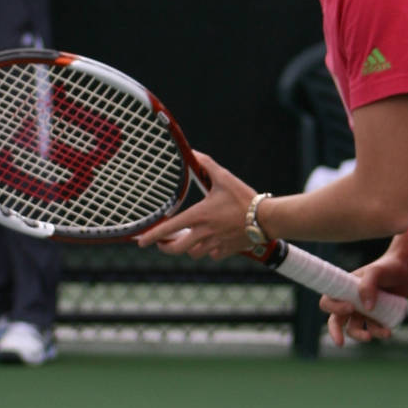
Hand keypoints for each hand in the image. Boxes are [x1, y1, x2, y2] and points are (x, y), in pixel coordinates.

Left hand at [136, 153, 253, 259]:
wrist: (267, 218)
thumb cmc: (244, 197)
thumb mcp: (224, 178)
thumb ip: (207, 165)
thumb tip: (194, 152)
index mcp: (198, 216)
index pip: (169, 229)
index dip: (152, 237)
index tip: (140, 242)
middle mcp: (203, 233)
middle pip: (176, 249)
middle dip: (166, 248)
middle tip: (163, 244)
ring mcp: (215, 244)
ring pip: (193, 253)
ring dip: (188, 249)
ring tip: (189, 240)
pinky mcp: (227, 250)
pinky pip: (212, 255)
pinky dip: (209, 251)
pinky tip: (212, 243)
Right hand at [321, 244, 407, 344]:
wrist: (406, 270)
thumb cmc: (387, 267)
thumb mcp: (376, 272)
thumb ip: (368, 286)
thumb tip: (367, 309)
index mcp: (344, 289)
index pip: (328, 302)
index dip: (334, 308)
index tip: (350, 307)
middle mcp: (350, 302)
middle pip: (335, 321)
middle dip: (336, 333)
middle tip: (340, 343)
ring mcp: (362, 312)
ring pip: (354, 329)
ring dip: (362, 336)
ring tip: (378, 335)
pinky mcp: (376, 318)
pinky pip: (373, 330)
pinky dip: (379, 333)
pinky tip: (388, 331)